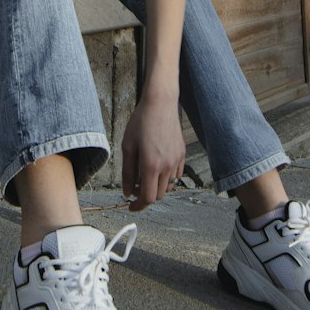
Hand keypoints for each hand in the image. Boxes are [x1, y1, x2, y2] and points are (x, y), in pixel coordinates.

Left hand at [120, 90, 186, 211]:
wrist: (160, 103)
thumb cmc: (141, 122)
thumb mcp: (128, 147)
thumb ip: (127, 172)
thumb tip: (127, 192)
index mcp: (151, 165)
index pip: (147, 198)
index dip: (138, 206)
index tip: (131, 205)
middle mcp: (167, 166)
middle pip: (158, 195)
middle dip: (145, 196)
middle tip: (134, 187)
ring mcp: (176, 161)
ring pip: (167, 187)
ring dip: (156, 187)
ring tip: (144, 175)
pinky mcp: (182, 154)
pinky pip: (176, 175)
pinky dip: (166, 178)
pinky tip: (157, 167)